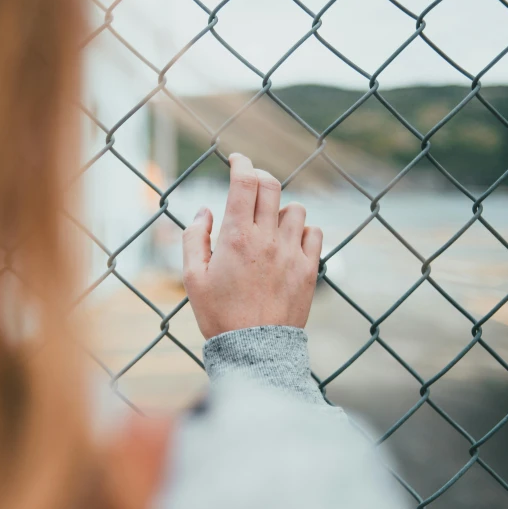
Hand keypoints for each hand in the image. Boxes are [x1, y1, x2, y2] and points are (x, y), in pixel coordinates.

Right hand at [182, 153, 321, 338]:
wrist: (254, 350)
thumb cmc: (218, 314)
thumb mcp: (193, 277)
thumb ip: (195, 238)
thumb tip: (205, 211)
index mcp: (236, 237)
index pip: (244, 182)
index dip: (241, 163)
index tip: (236, 159)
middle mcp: (267, 239)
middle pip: (271, 186)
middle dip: (259, 177)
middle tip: (250, 183)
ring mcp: (291, 253)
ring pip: (295, 208)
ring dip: (280, 208)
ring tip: (268, 224)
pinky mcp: (308, 269)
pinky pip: (314, 233)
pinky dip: (302, 230)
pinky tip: (288, 242)